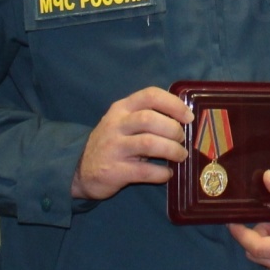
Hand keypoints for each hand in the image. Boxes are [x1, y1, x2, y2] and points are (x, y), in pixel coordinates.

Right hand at [71, 87, 190, 200]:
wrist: (80, 171)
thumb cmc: (112, 144)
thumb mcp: (123, 123)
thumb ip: (147, 117)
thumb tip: (184, 120)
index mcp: (121, 108)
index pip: (150, 95)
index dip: (173, 104)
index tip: (188, 117)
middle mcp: (116, 125)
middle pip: (150, 119)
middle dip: (173, 129)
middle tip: (182, 140)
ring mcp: (114, 148)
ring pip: (149, 143)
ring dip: (171, 150)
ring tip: (180, 156)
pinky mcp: (114, 171)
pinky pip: (144, 171)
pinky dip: (161, 173)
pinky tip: (166, 174)